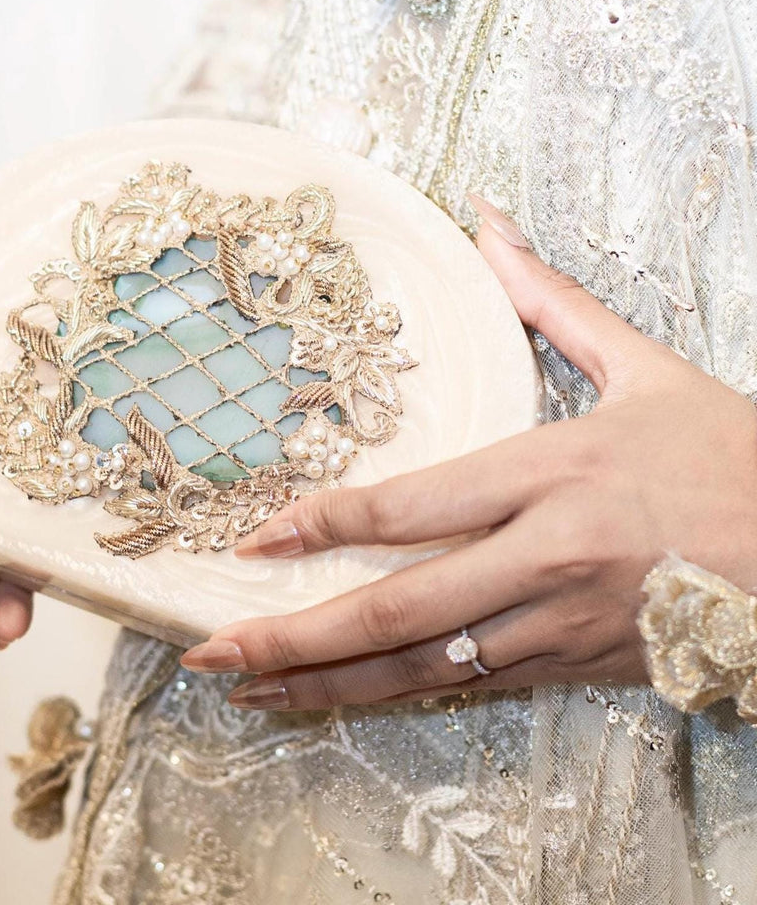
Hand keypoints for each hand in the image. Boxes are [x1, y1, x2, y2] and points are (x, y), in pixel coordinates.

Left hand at [180, 196, 756, 710]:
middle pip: (399, 606)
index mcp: (552, 471)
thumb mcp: (646, 366)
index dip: (325, 521)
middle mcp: (546, 555)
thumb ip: (551, 299)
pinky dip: (400, 697)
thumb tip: (487, 219)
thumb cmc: (733, 456)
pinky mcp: (581, 666)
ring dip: (330, 684)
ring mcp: (562, 623)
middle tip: (213, 650)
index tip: (256, 537)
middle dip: (297, 635)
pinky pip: (473, 689)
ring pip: (425, 668)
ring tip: (251, 691)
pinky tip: (342, 700)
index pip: (412, 505)